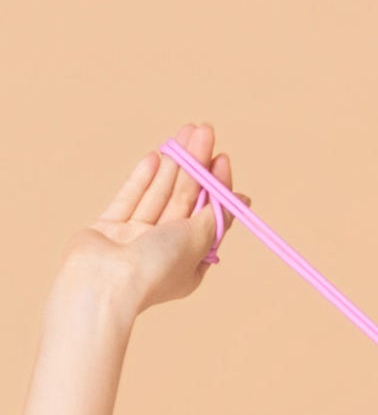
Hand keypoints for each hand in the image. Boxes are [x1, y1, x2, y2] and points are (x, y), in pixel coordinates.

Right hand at [59, 122, 249, 314]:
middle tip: (203, 131)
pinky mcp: (108, 228)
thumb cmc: (156, 268)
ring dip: (173, 163)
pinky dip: (142, 179)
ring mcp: (134, 238)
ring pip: (158, 194)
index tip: (222, 159)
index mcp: (189, 262)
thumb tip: (237, 201)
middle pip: (184, 200)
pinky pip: (129, 199)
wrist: (104, 283)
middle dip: (195, 164)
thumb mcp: (197, 241)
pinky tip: (155, 157)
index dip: (216, 187)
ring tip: (184, 132)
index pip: (208, 216)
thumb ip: (214, 218)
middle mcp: (163, 250)